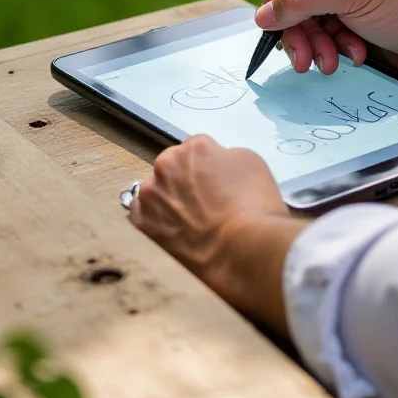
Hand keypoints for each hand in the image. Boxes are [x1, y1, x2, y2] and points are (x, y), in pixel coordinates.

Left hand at [129, 135, 305, 331]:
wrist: (242, 250)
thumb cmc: (254, 206)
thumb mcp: (251, 163)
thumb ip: (226, 157)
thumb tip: (216, 167)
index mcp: (195, 147)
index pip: (198, 149)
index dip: (210, 166)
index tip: (218, 182)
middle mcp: (167, 164)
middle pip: (174, 166)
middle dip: (186, 179)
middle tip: (206, 202)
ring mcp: (151, 195)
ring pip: (157, 191)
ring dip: (170, 199)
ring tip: (192, 222)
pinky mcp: (143, 224)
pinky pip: (144, 214)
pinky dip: (156, 219)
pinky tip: (173, 230)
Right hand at [255, 0, 397, 81]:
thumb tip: (262, 16)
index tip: (281, 9)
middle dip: (292, 22)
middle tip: (302, 53)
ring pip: (295, 13)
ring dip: (310, 41)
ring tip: (328, 62)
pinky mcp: (343, 13)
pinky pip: (315, 30)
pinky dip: (327, 47)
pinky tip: (351, 55)